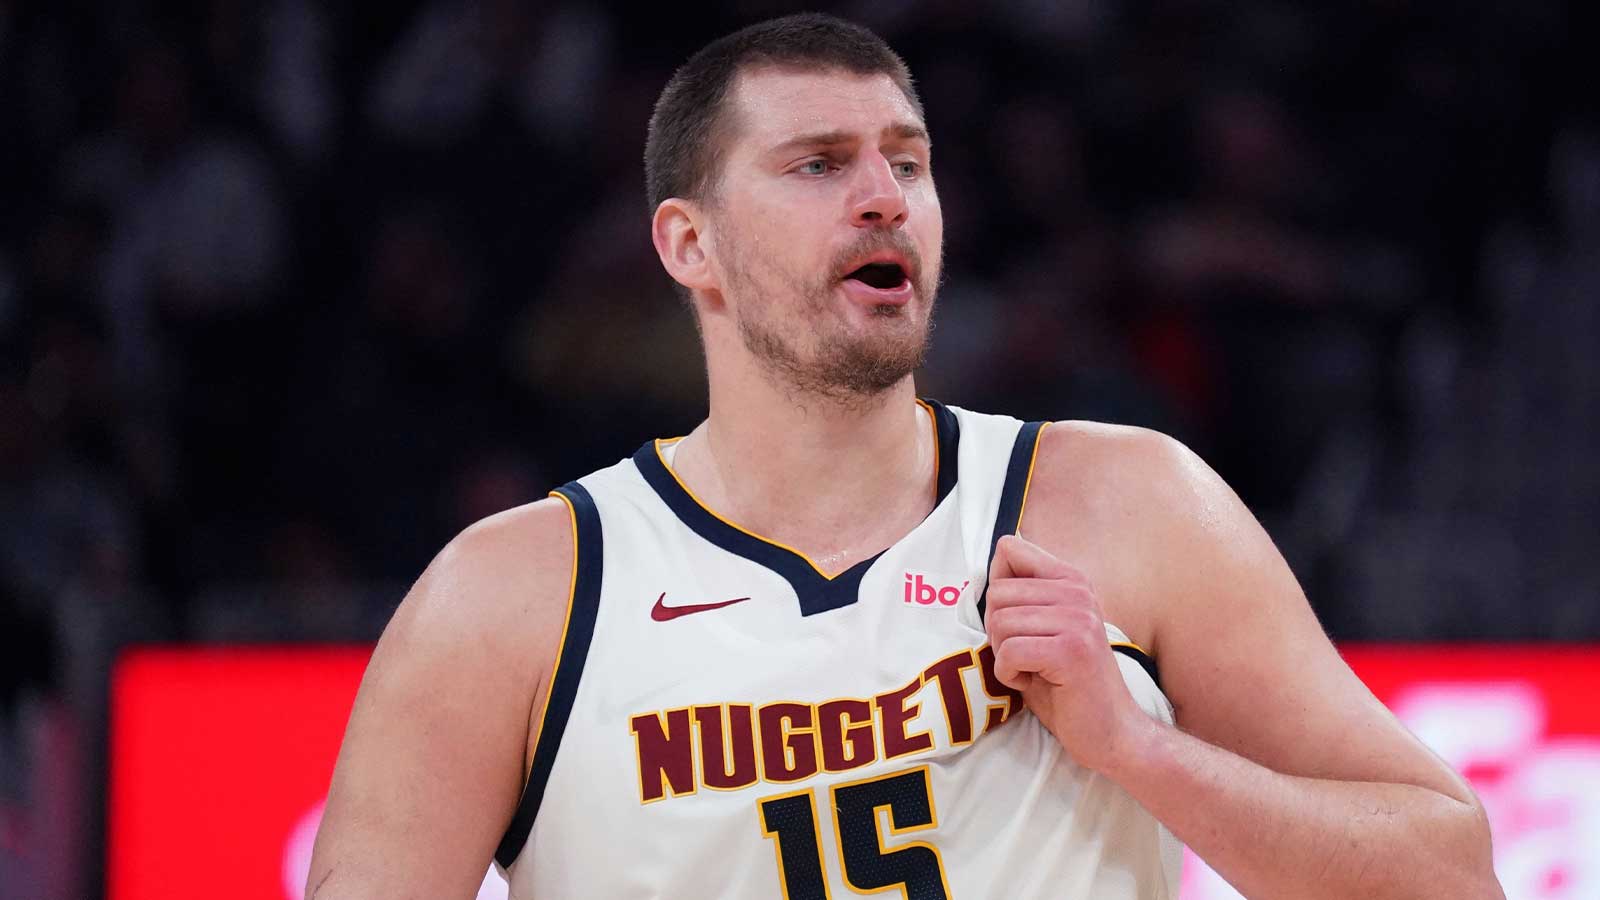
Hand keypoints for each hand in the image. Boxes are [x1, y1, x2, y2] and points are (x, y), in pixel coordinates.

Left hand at [985, 534, 1149, 772]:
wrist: (1111, 731)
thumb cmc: (1067, 684)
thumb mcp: (1043, 628)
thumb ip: (1022, 596)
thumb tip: (992, 562)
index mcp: (1072, 580)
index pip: (1009, 550)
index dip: (999, 590)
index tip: (1020, 622)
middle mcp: (1078, 592)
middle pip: (997, 593)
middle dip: (998, 631)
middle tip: (1027, 655)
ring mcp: (1078, 620)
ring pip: (1000, 624)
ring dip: (1005, 656)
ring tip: (1035, 669)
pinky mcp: (1071, 651)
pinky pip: (1009, 652)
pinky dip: (1010, 675)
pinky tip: (1035, 682)